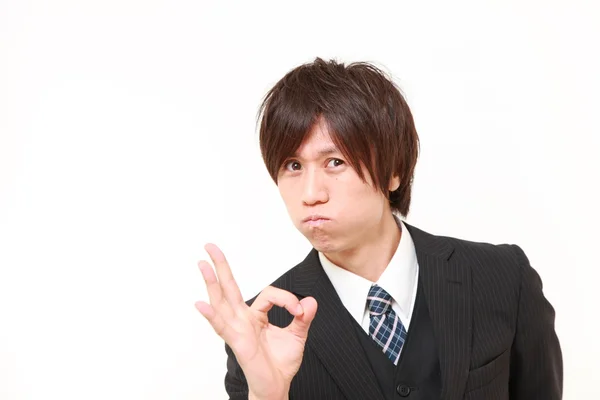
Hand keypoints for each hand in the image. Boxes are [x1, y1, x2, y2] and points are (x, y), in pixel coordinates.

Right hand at [195, 243, 317, 399]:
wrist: (277, 387)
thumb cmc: (281, 363)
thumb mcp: (297, 335)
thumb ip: (303, 317)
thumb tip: (310, 301)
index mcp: (255, 315)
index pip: (268, 294)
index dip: (287, 299)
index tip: (301, 311)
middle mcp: (242, 319)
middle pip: (229, 288)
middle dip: (221, 267)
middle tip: (209, 246)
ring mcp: (237, 330)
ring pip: (222, 302)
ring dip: (212, 283)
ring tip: (202, 264)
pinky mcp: (238, 342)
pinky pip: (223, 327)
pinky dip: (212, 316)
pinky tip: (201, 304)